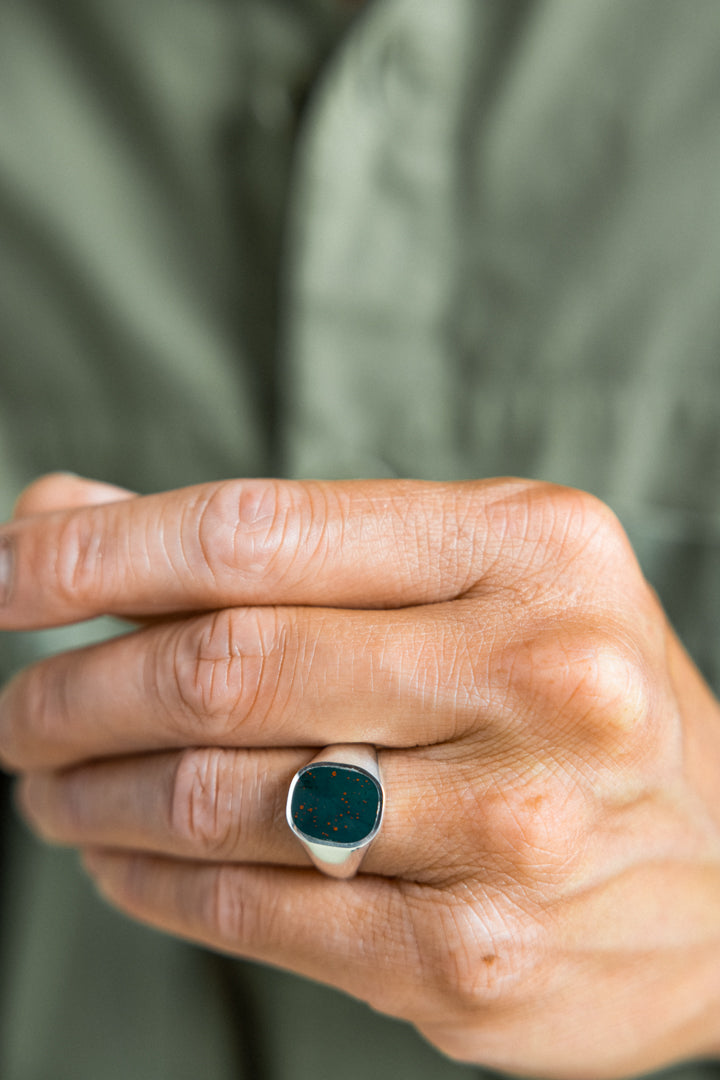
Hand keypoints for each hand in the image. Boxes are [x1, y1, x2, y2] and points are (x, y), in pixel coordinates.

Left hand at [2, 472, 719, 1078]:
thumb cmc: (570, 693)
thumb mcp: (468, 576)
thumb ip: (276, 550)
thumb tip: (60, 519)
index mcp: (528, 547)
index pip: (253, 531)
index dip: (94, 554)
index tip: (1, 577)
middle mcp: (536, 676)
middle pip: (220, 667)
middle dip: (70, 692)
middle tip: (17, 711)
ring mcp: (513, 831)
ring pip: (214, 800)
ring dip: (91, 795)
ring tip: (52, 786)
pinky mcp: (478, 960)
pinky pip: (253, 914)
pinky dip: (150, 885)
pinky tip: (121, 862)